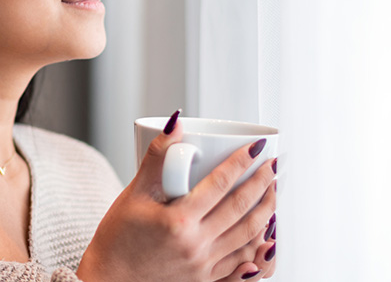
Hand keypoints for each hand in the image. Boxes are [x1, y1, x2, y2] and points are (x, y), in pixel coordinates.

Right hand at [76, 111, 277, 281]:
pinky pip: (241, 262)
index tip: (256, 147)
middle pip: (241, 209)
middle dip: (263, 183)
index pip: (220, 184)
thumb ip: (155, 159)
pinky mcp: (205, 280)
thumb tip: (175, 125)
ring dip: (266, 211)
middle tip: (272, 165)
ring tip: (273, 192)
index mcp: (178, 222)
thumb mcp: (133, 195)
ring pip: (248, 236)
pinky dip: (257, 244)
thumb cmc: (118, 239)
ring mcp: (203, 266)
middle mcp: (195, 246)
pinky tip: (264, 231)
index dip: (241, 162)